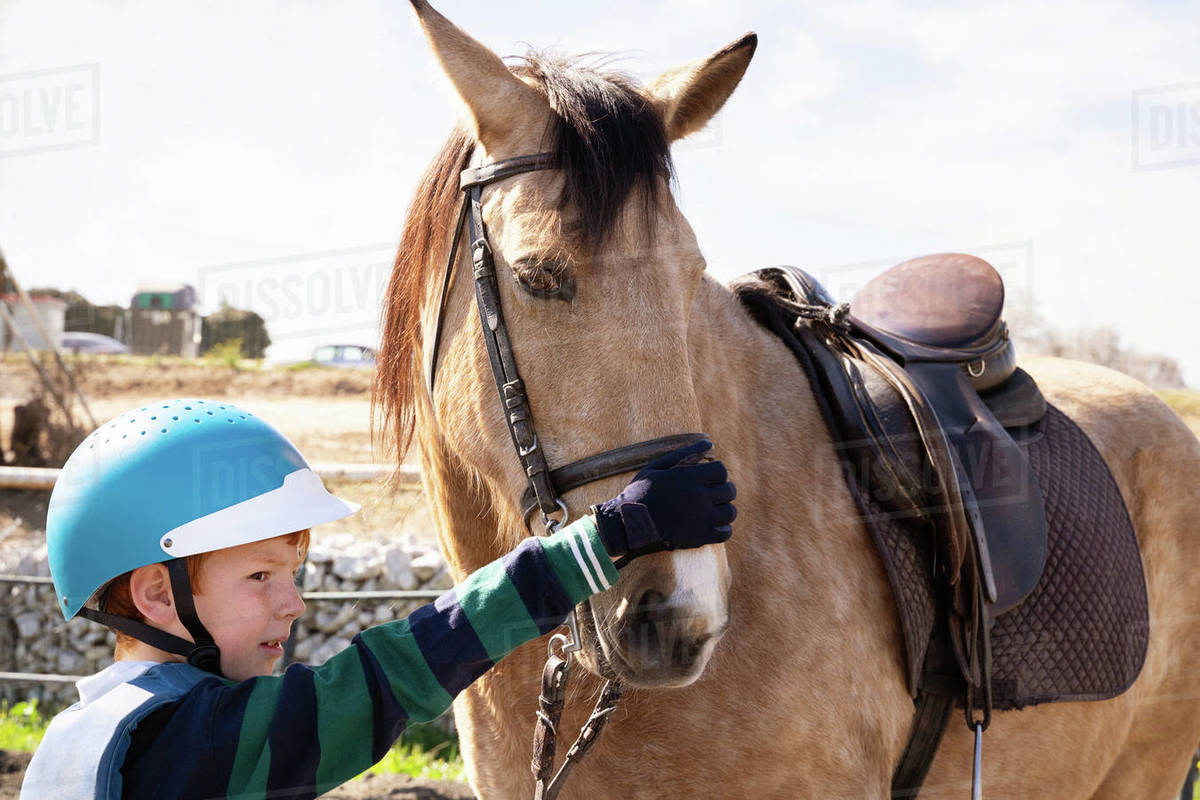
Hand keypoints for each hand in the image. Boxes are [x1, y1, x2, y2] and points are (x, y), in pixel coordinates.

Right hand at [592, 440, 736, 566]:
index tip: (707, 478)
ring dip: (724, 509)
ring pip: (730, 512)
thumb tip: (707, 443)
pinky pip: (725, 532)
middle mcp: (700, 497)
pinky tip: (711, 524)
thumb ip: (683, 454)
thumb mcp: (657, 467)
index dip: (716, 473)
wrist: (628, 525)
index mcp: (690, 477)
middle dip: (722, 490)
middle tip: (710, 494)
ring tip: (712, 509)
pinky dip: (723, 528)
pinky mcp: (701, 537)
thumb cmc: (640, 493)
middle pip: (729, 490)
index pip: (721, 470)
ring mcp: (703, 518)